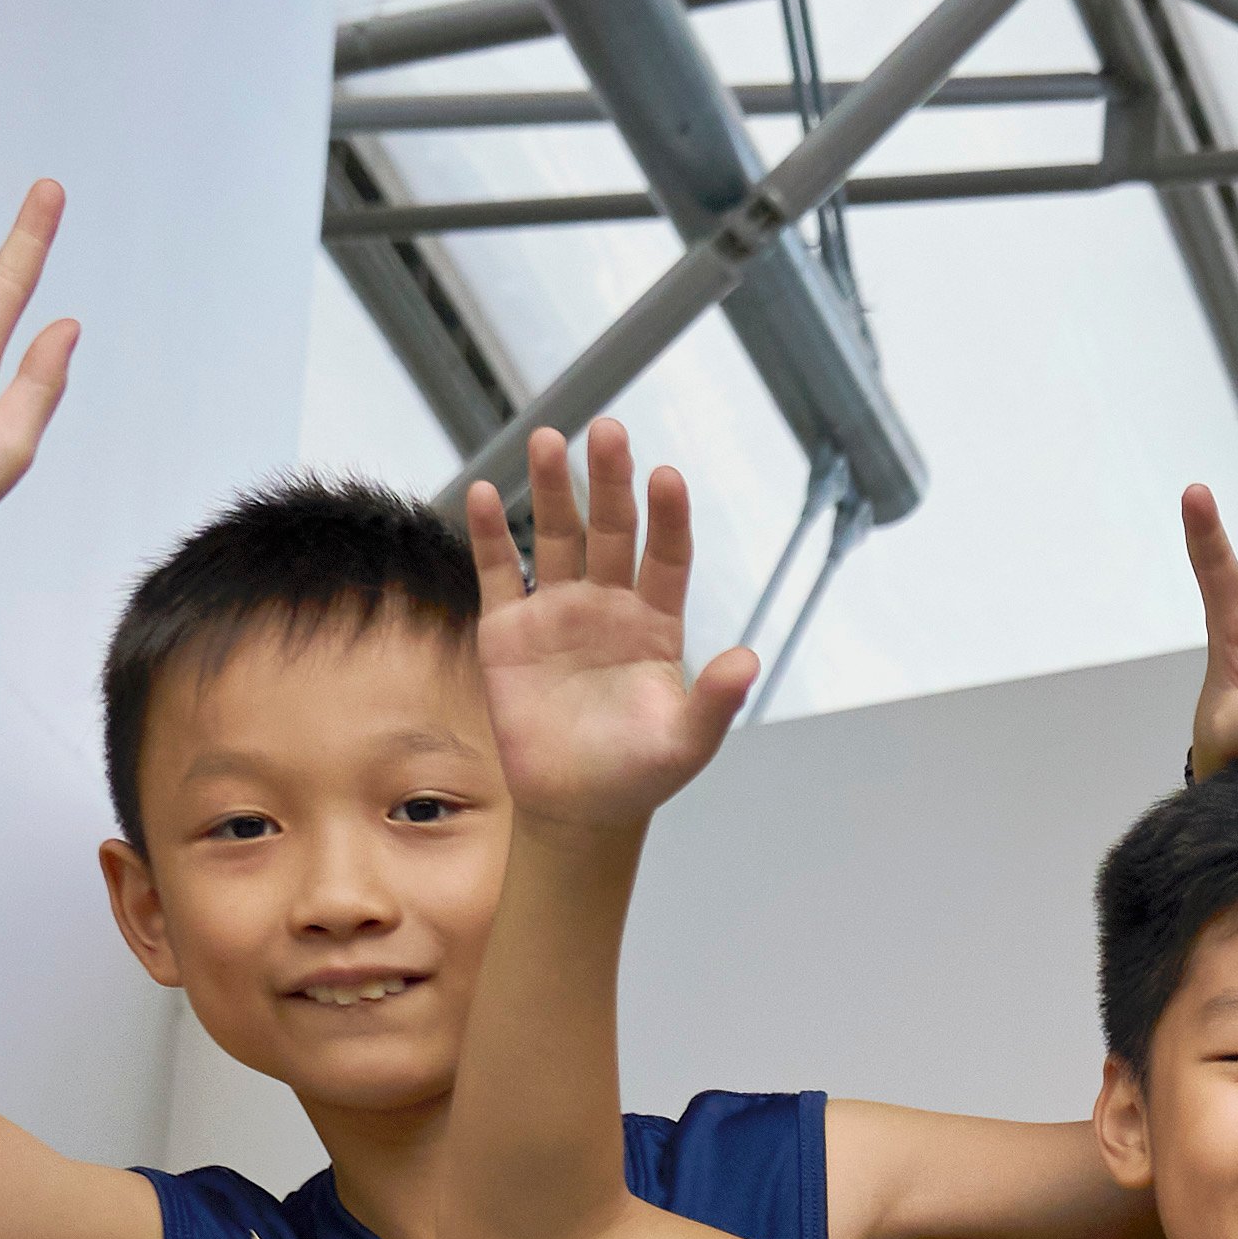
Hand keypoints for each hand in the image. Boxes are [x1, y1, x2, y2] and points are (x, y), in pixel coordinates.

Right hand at [456, 421, 758, 834]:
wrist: (578, 807)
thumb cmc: (639, 774)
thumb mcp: (687, 743)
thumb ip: (716, 702)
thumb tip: (749, 659)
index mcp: (657, 624)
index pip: (667, 557)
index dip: (667, 518)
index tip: (667, 477)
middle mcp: (610, 605)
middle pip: (610, 531)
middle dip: (609, 482)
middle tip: (608, 431)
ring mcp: (558, 612)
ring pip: (556, 537)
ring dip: (552, 488)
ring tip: (548, 439)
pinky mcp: (509, 630)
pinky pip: (499, 572)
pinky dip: (491, 533)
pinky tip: (488, 493)